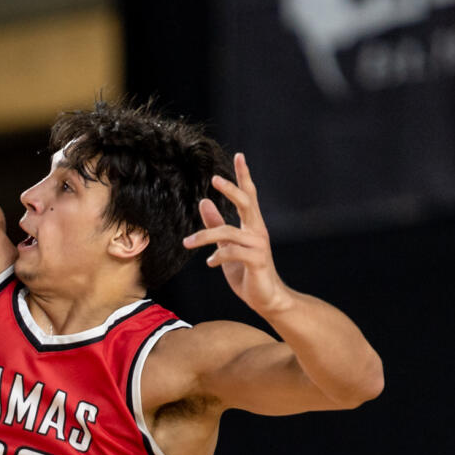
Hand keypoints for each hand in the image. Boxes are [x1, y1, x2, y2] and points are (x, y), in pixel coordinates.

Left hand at [183, 153, 291, 315]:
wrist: (266, 299)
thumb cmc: (246, 272)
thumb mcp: (226, 247)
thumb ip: (216, 225)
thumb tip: (204, 202)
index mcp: (252, 226)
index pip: (249, 196)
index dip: (244, 176)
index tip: (239, 155)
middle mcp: (258, 231)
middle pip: (246, 203)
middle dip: (232, 189)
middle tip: (214, 179)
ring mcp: (259, 246)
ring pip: (229, 232)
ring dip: (205, 236)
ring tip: (188, 243)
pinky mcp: (257, 262)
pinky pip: (233, 253)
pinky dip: (217, 256)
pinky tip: (209, 262)